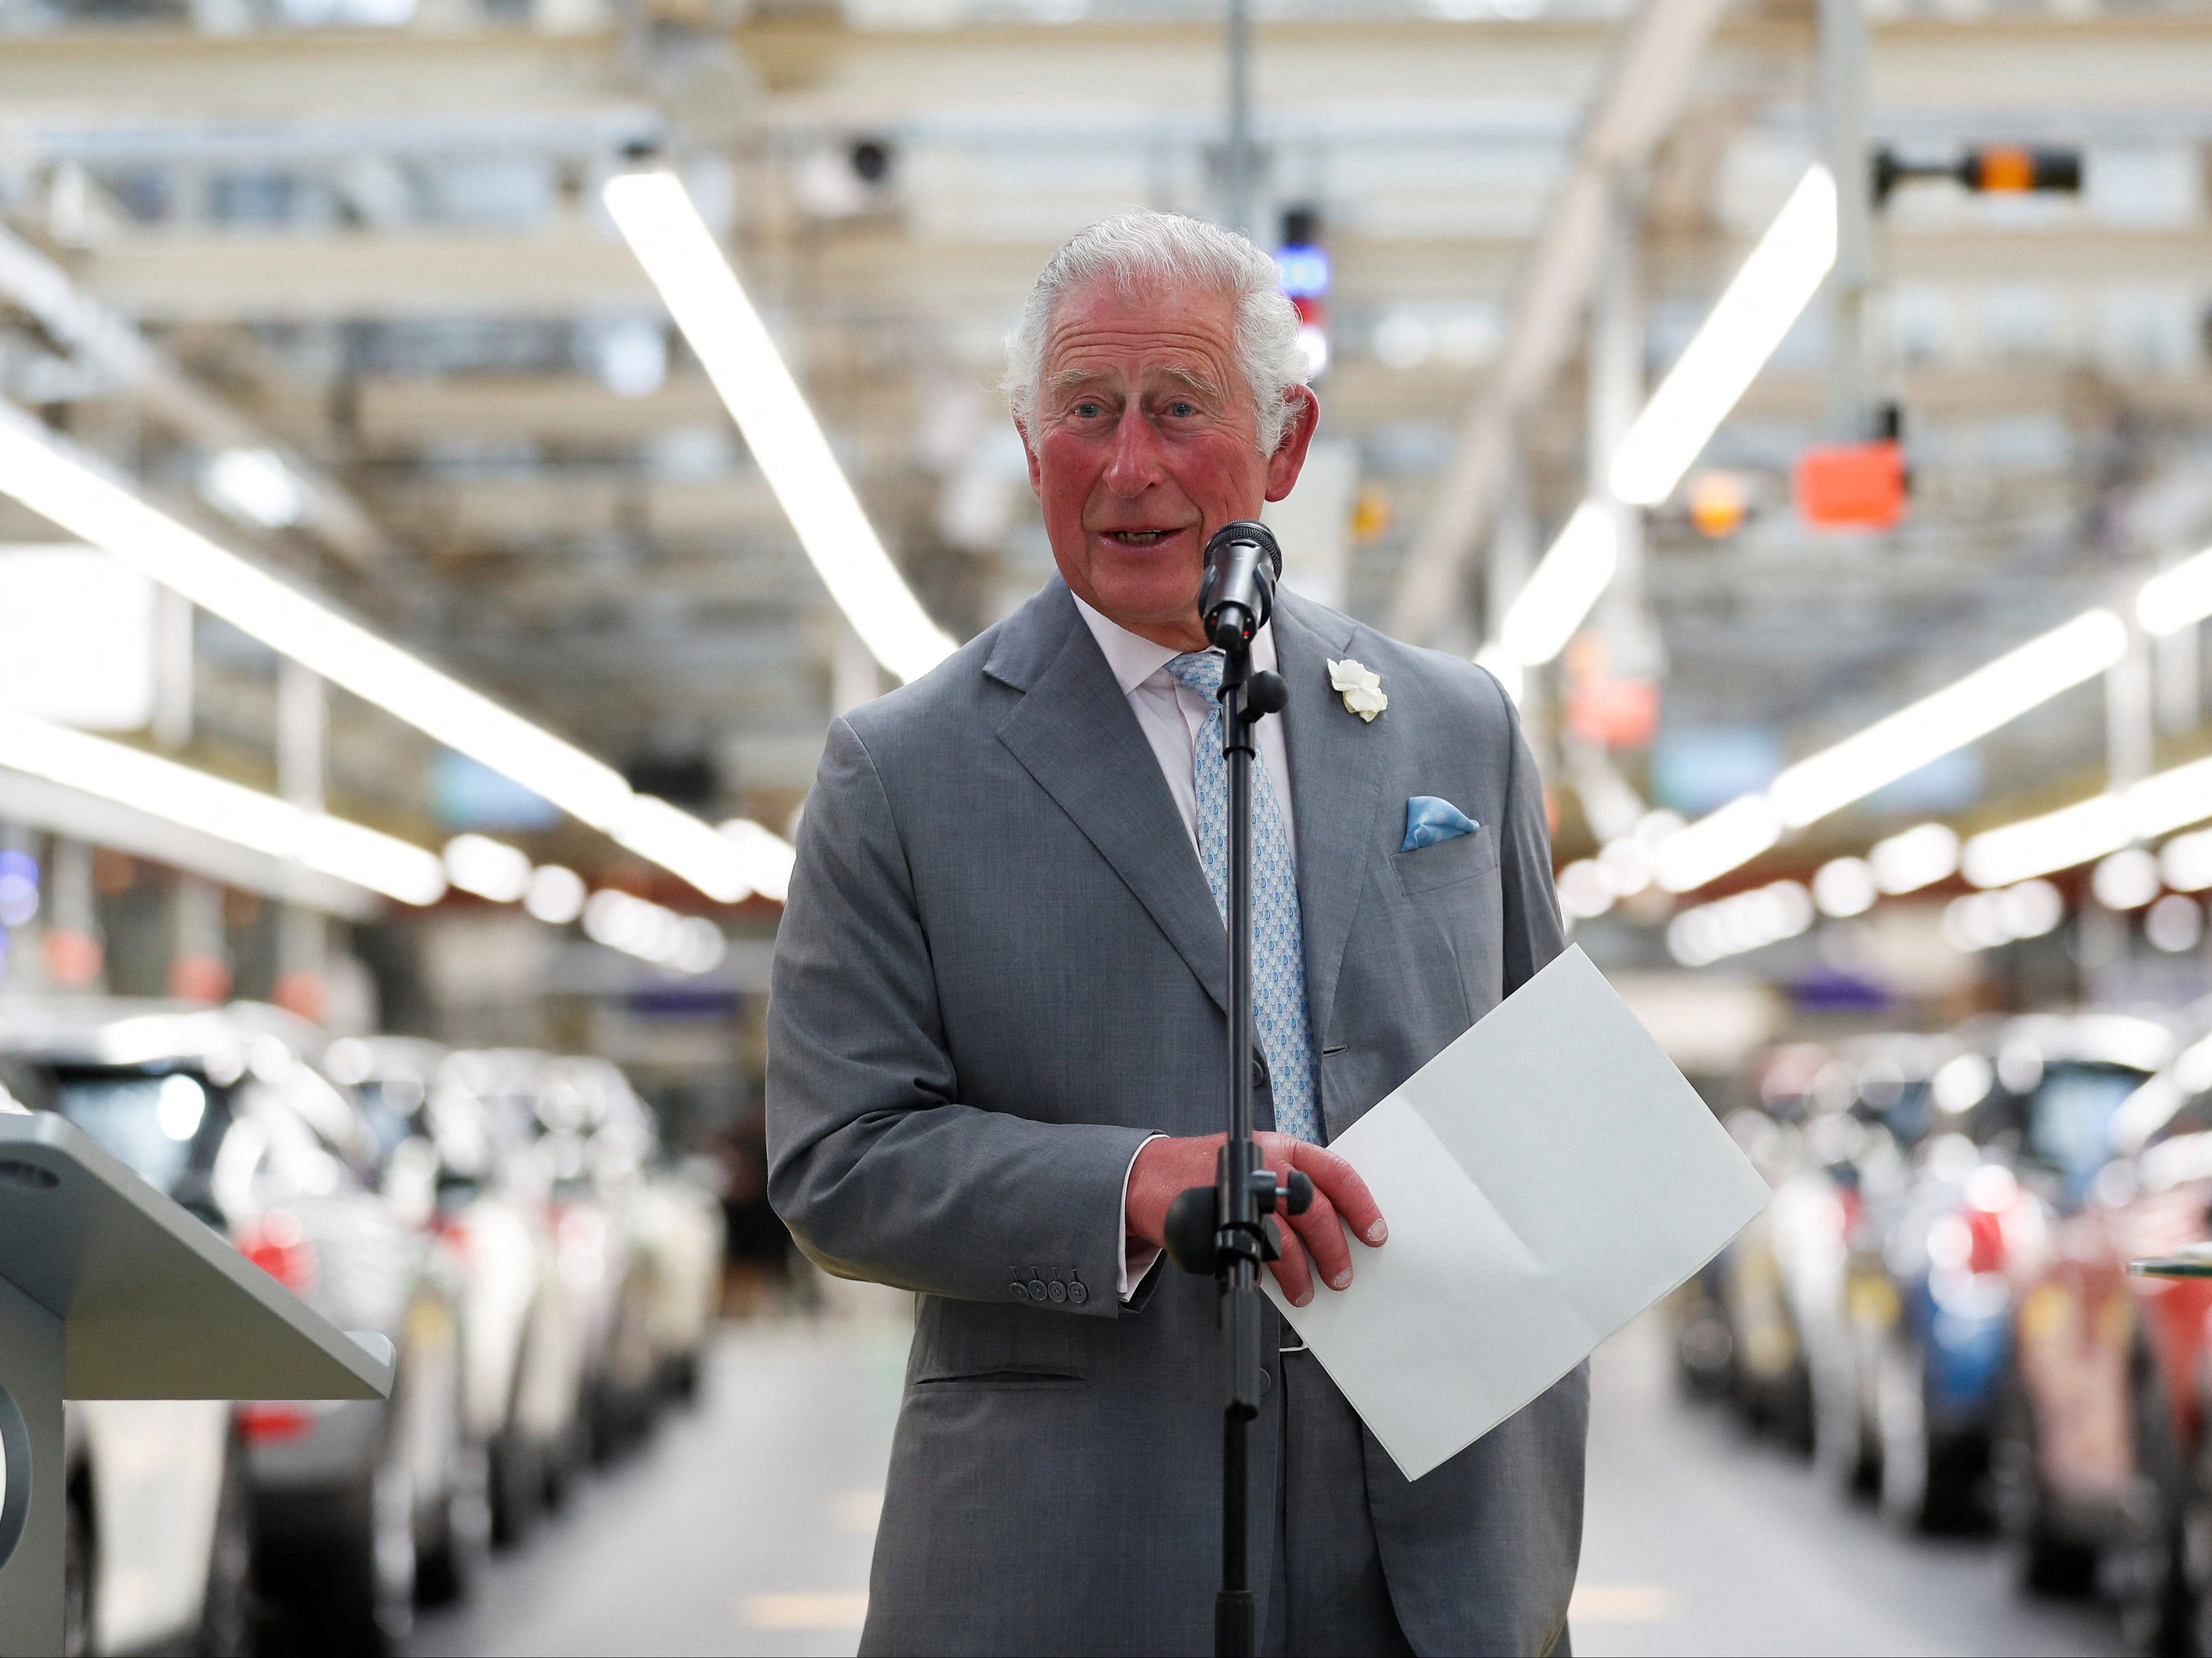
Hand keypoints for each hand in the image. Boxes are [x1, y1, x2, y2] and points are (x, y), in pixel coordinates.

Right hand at [1125, 1133, 1385, 1307]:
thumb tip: (1334, 1224)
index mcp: (1280, 1147)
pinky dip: (1263, 1275)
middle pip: (1313, 1211)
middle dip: (1334, 1251)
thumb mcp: (1255, 1159)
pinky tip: (1266, 1282)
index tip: (1375, 1234)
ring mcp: (1240, 1194)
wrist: (1148, 1175)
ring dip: (1300, 1274)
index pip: (1335, 1173)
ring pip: (1285, 1240)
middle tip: (1341, 1276)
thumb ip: (1292, 1182)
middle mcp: (1262, 1166)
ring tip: (1305, 1291)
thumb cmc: (1209, 1171)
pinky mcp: (1218, 1222)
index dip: (1362, 1206)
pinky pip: (1251, 1255)